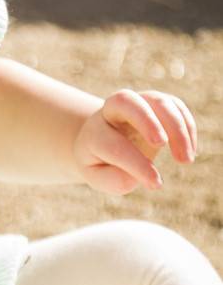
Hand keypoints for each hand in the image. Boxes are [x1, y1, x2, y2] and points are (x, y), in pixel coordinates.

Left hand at [73, 89, 197, 195]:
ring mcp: (135, 102)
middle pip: (126, 102)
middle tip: (161, 145)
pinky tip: (191, 150)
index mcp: (95, 132)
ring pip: (157, 100)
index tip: (156, 184)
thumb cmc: (100, 162)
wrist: (100, 139)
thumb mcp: (97, 176)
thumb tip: (140, 176)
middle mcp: (112, 110)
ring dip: (177, 128)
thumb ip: (114, 180)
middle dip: (146, 121)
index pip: (114, 145)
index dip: (136, 164)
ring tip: (186, 161)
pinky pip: (174, 104)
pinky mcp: (155, 102)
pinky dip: (186, 126)